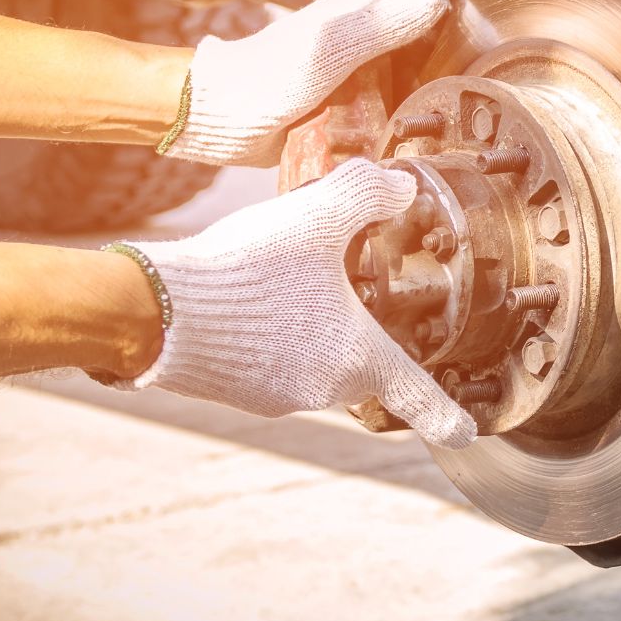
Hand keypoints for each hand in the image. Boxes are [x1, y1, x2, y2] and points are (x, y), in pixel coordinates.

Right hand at [117, 159, 478, 448]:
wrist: (155, 310)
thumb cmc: (247, 270)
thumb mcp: (316, 215)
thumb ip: (367, 195)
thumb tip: (405, 186)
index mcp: (358, 358)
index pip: (416, 394)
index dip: (445, 415)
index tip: (464, 433)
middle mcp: (323, 388)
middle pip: (360, 364)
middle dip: (356, 333)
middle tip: (335, 290)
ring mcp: (276, 396)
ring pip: (311, 361)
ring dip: (306, 331)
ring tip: (279, 286)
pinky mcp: (235, 394)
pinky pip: (269, 365)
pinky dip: (268, 339)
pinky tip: (247, 303)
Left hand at [169, 0, 473, 166]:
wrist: (218, 120)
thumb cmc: (266, 80)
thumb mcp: (331, 48)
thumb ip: (384, 22)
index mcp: (359, 9)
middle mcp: (362, 36)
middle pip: (426, 22)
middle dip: (466, 26)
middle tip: (508, 47)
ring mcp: (356, 70)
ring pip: (414, 61)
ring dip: (446, 68)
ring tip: (486, 89)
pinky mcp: (349, 103)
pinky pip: (395, 97)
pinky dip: (420, 102)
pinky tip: (439, 123)